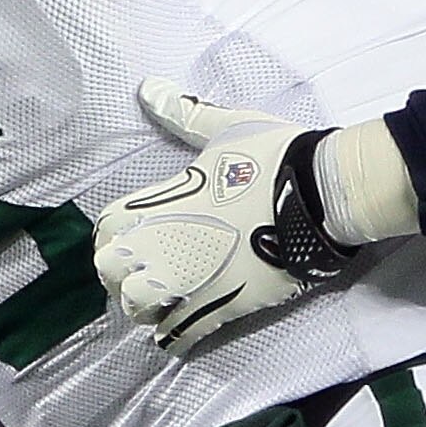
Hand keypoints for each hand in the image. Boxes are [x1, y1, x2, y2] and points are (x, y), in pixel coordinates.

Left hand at [94, 82, 328, 351]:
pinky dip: (174, 339)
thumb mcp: (225, 127)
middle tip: (141, 274)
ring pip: (140, 307)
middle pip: (111, 271)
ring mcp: (194, 276)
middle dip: (120, 275)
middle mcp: (168, 242)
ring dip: (144, 308)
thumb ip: (183, 114)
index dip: (111, 236)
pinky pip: (182, 333)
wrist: (319, 194)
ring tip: (159, 305)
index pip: (106, 226)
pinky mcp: (223, 302)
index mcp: (163, 200)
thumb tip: (148, 87)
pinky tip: (174, 338)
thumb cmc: (274, 156)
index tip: (128, 239)